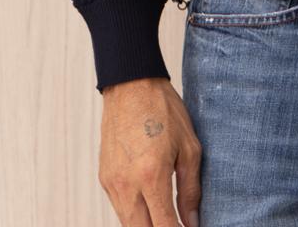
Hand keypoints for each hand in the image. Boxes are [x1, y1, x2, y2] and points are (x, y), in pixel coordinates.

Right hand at [98, 77, 201, 226]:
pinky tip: (149, 204)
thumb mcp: (189, 147)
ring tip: (165, 216)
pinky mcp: (104, 178)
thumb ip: (191, 190)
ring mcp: (112, 183)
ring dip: (146, 225)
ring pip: (128, 224)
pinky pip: (119, 208)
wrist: (131, 84)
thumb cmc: (163, 110)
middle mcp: (127, 184)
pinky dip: (135, 214)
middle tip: (177, 224)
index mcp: (151, 175)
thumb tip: (194, 223)